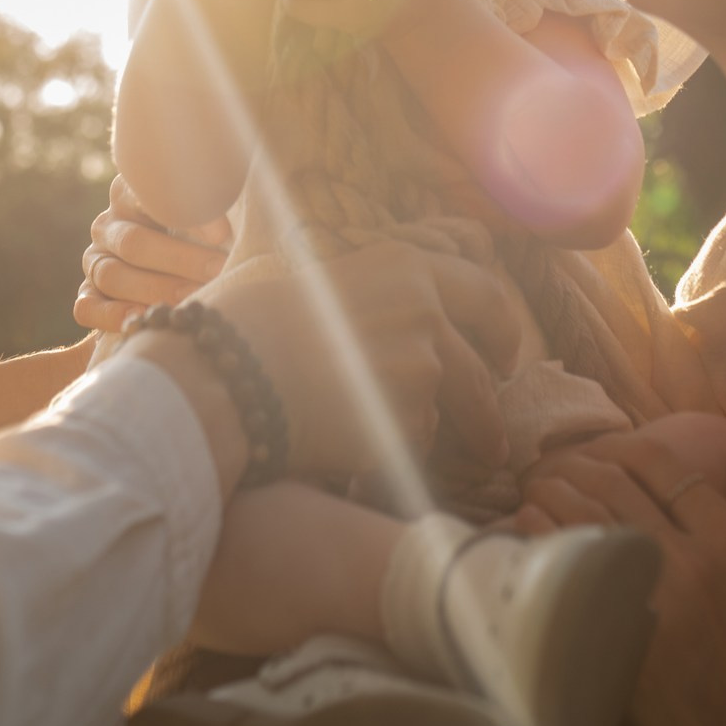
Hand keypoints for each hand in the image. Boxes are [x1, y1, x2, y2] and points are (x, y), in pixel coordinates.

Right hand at [76, 175, 230, 332]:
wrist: (177, 268)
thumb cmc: (202, 231)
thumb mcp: (205, 212)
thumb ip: (210, 209)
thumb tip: (228, 229)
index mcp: (131, 193)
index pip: (148, 197)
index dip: (185, 215)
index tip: (222, 233)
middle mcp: (108, 225)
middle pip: (134, 243)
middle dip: (180, 260)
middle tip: (217, 271)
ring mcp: (95, 260)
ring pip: (112, 275)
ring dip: (155, 290)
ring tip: (192, 299)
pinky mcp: (89, 294)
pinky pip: (88, 307)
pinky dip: (111, 316)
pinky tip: (142, 320)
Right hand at [164, 238, 524, 480]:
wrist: (222, 376)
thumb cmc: (247, 322)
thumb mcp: (316, 276)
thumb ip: (369, 288)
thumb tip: (390, 304)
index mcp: (404, 265)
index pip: (485, 291)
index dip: (501, 327)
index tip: (503, 352)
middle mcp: (424, 310)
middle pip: (484, 365)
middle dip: (492, 405)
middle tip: (495, 431)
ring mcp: (420, 367)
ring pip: (449, 407)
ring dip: (450, 432)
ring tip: (471, 460)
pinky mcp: (405, 421)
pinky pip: (414, 441)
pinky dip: (397, 449)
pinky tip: (365, 447)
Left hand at [519, 430, 725, 725]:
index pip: (667, 467)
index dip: (630, 446)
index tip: (610, 450)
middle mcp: (687, 564)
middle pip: (618, 484)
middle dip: (582, 462)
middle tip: (561, 463)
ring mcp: (645, 600)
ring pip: (585, 516)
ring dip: (554, 489)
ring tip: (539, 486)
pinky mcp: (613, 634)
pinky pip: (566, 566)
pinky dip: (542, 535)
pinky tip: (530, 525)